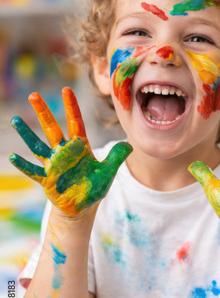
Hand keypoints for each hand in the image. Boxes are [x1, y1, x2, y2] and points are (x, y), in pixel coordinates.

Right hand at [9, 87, 131, 216]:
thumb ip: (116, 157)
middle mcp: (64, 152)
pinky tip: (12, 156)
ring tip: (15, 119)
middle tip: (33, 95)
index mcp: (79, 147)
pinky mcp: (46, 179)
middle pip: (52, 128)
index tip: (66, 89)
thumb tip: (130, 144)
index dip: (71, 107)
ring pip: (37, 145)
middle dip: (43, 112)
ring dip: (26, 133)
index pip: (75, 122)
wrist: (82, 207)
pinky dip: (23, 164)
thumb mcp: (108, 172)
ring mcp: (53, 165)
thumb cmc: (94, 187)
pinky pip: (33, 170)